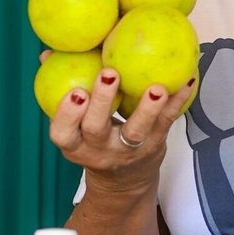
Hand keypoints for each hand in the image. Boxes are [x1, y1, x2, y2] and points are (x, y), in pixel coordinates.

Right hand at [43, 51, 195, 187]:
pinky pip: (166, 123)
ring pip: (136, 131)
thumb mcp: (75, 124)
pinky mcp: (154, 146)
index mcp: (75, 144)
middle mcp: (100, 150)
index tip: (74, 91)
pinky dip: (177, 102)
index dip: (67, 115)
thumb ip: (62, 88)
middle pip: (97, 129)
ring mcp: (129, 150)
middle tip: (109, 73)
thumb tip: (46, 53)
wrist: (124, 181)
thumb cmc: (94, 139)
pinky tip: (186, 81)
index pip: (63, 134)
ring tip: (156, 87)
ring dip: (147, 108)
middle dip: (103, 101)